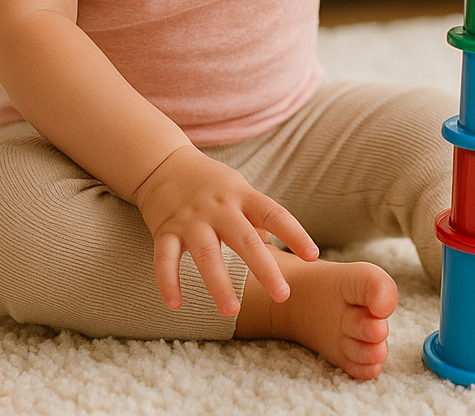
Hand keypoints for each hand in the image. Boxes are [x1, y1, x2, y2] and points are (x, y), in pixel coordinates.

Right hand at [132, 145, 319, 315]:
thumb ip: (257, 215)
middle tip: (283, 295)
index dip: (294, 233)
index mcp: (242, 196)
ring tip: (232, 311)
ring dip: (219, 284)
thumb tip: (275, 242)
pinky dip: (168, 282)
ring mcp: (191, 219)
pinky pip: (165, 259)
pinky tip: (175, 306)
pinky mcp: (165, 230)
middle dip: (264, 268)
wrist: (161, 162)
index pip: (274, 214)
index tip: (313, 255)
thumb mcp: (239, 189)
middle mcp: (219, 208)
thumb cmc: (210, 182)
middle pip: (245, 239)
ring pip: (206, 254)